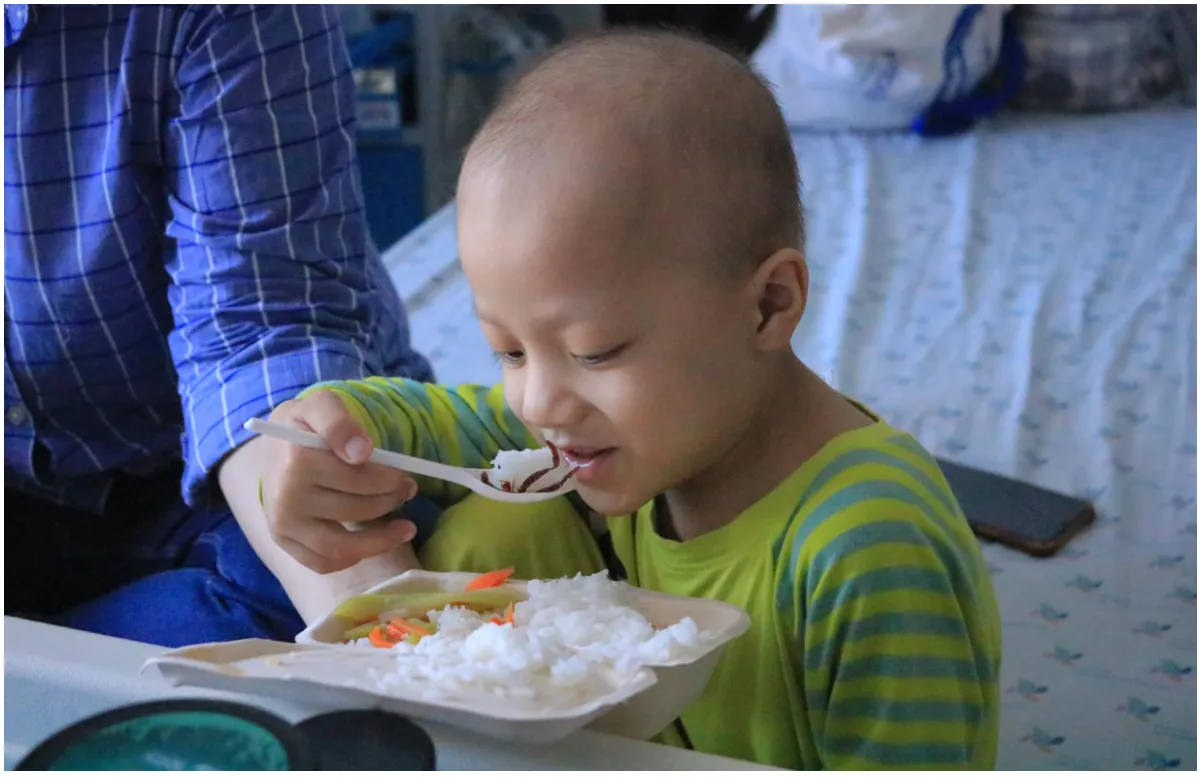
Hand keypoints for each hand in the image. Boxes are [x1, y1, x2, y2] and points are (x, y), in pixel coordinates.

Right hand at [260, 390, 418, 573]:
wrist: (274, 445)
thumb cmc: (305, 425)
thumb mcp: (322, 405)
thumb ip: (340, 422)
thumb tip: (361, 452)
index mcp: (298, 461)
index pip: (359, 479)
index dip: (390, 479)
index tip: (405, 475)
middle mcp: (286, 498)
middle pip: (355, 510)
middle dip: (390, 501)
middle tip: (406, 491)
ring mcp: (282, 525)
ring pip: (342, 547)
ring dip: (381, 540)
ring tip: (405, 527)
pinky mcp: (282, 542)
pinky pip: (323, 563)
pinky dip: (352, 558)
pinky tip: (372, 543)